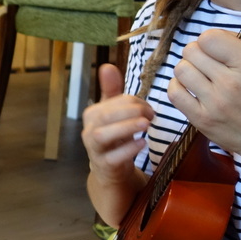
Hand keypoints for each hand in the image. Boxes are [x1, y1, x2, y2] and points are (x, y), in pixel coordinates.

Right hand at [81, 64, 153, 225]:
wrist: (111, 174)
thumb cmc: (115, 139)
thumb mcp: (114, 115)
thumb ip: (111, 91)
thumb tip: (106, 65)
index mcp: (92, 115)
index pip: (112, 101)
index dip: (134, 101)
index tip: (150, 109)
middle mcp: (89, 131)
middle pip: (104, 115)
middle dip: (129, 112)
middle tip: (151, 116)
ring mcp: (94, 150)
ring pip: (102, 135)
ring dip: (124, 128)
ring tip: (145, 125)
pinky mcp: (104, 167)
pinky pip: (111, 158)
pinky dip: (126, 150)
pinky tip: (141, 144)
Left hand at [169, 29, 240, 169]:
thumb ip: (236, 49)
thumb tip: (207, 39)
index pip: (209, 38)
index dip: (208, 41)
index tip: (214, 49)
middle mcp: (231, 82)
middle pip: (191, 52)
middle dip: (197, 55)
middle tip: (207, 65)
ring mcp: (214, 102)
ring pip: (180, 69)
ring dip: (187, 70)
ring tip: (199, 77)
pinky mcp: (201, 119)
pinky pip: (174, 92)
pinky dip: (177, 87)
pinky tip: (189, 89)